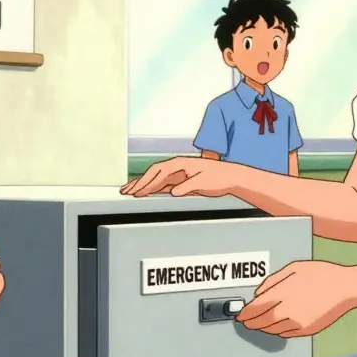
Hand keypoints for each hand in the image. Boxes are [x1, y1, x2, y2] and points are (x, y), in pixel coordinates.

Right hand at [120, 157, 236, 197]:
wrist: (231, 176)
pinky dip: (152, 188)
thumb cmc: (219, 177)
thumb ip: (188, 186)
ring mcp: (178, 174)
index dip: (146, 181)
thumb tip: (173, 191)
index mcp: (180, 163)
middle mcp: (177, 167)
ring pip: (156, 179)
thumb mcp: (204, 182)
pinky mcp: (181, 181)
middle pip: (153, 173)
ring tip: (128, 191)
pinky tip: (144, 193)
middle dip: (138, 182)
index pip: (158, 171)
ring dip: (142, 185)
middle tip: (124, 191)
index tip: (137, 191)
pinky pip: (162, 184)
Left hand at [236, 261, 355, 337]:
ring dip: (264, 327)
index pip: (255, 309)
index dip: (245, 314)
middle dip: (251, 323)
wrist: (345, 288)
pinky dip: (278, 331)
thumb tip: (258, 294)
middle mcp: (287, 311)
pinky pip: (285, 334)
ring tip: (260, 323)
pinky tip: (278, 325)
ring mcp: (296, 323)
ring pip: (272, 330)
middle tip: (246, 322)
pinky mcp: (306, 330)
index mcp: (282, 293)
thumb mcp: (293, 269)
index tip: (240, 316)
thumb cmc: (320, 274)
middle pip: (261, 322)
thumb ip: (272, 281)